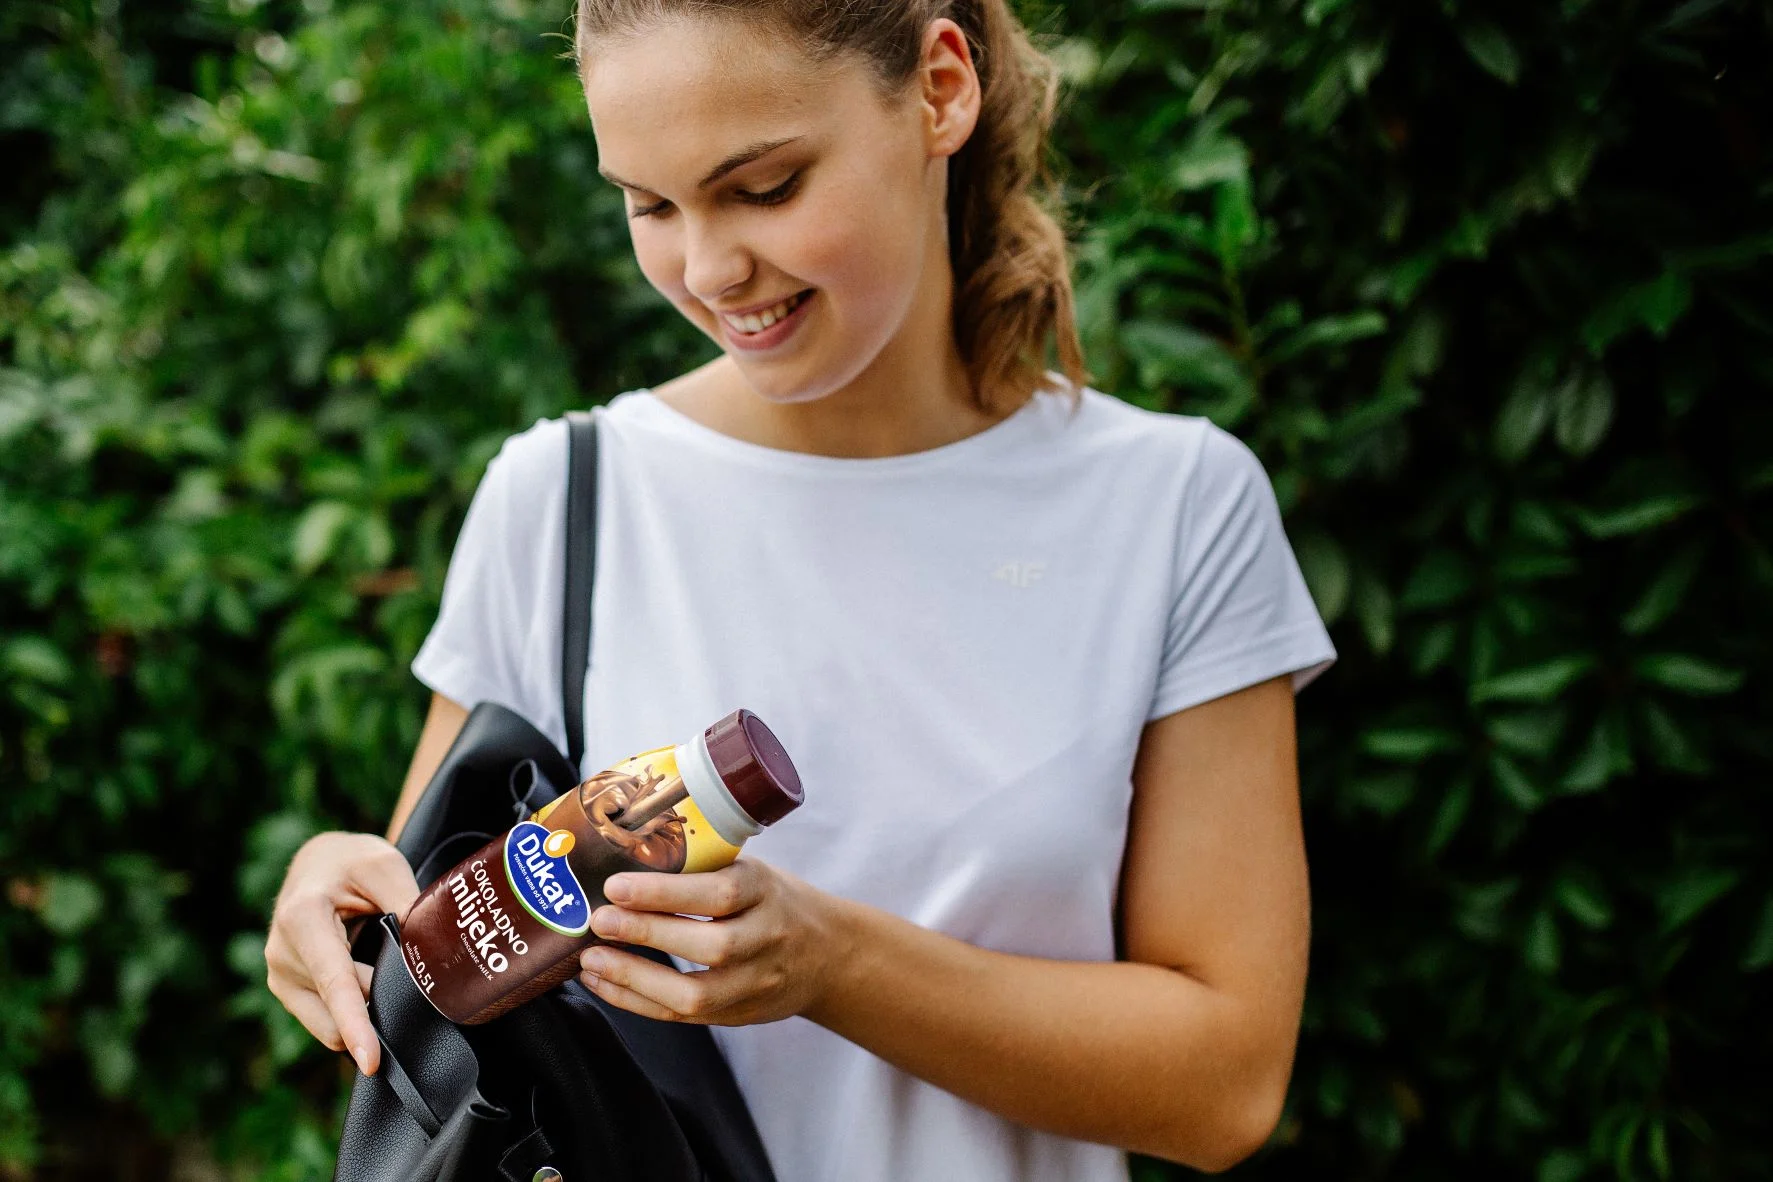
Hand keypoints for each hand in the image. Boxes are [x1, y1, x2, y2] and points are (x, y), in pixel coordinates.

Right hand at [265, 831, 419, 1074]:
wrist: (318, 862)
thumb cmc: (351, 861)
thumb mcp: (384, 864)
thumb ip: (406, 903)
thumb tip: (428, 950)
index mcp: (303, 919)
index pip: (336, 983)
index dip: (356, 1025)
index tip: (371, 1060)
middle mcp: (283, 953)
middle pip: (338, 1012)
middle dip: (377, 1012)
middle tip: (412, 987)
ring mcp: (281, 976)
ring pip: (332, 1024)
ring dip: (365, 1013)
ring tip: (386, 975)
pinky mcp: (287, 990)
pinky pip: (327, 1020)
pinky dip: (354, 1013)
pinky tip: (370, 986)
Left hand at [576, 857, 850, 1025]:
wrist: (829, 955)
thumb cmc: (774, 902)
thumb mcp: (753, 872)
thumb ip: (702, 872)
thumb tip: (622, 859)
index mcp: (766, 892)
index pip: (719, 894)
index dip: (664, 893)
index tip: (616, 886)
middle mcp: (766, 939)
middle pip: (710, 946)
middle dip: (646, 934)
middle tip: (599, 920)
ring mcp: (756, 984)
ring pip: (695, 994)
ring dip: (635, 978)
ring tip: (592, 960)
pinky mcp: (739, 1016)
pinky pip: (684, 1017)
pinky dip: (637, 1002)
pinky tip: (605, 983)